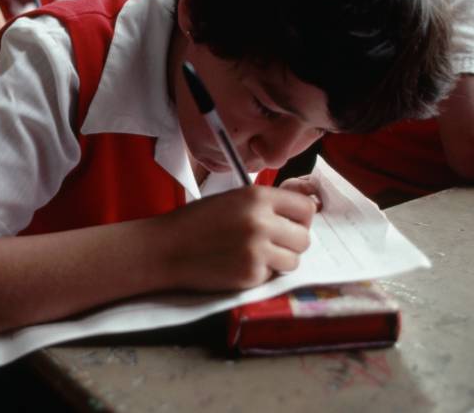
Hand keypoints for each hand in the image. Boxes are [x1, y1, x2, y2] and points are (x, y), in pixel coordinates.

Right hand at [158, 182, 317, 291]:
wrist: (167, 248)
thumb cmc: (198, 222)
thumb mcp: (233, 199)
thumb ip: (266, 204)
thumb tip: (303, 213)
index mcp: (257, 197)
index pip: (306, 208)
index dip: (300, 218)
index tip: (291, 224)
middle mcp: (261, 222)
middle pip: (304, 238)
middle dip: (291, 243)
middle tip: (271, 244)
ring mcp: (257, 250)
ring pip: (294, 260)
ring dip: (280, 261)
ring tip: (256, 255)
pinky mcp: (251, 274)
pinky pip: (273, 276)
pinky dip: (261, 274)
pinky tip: (240, 265)